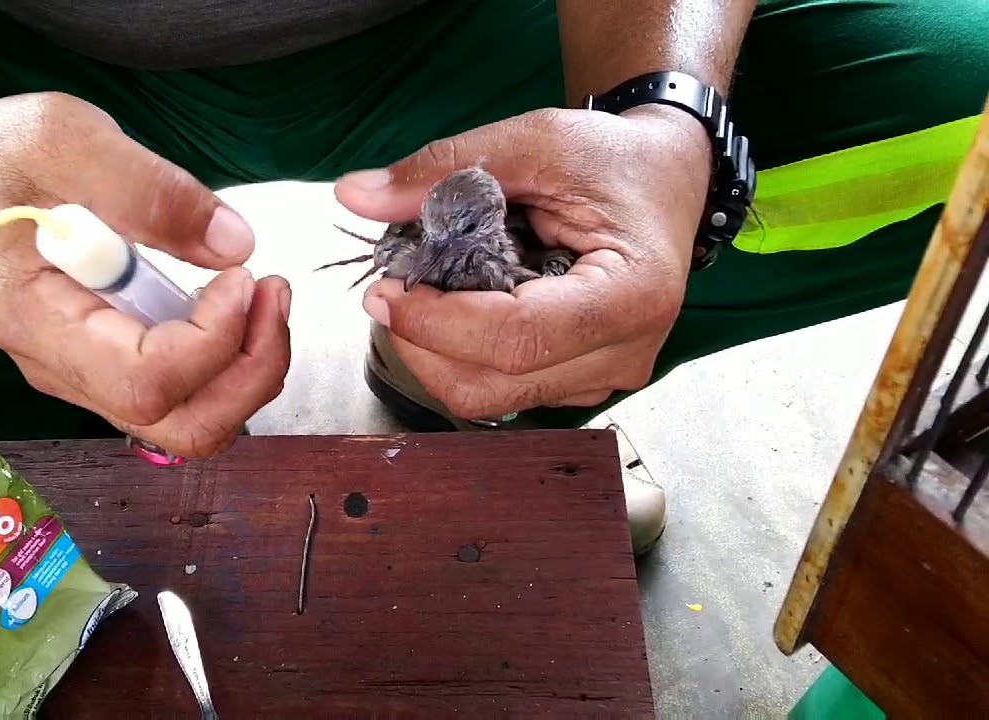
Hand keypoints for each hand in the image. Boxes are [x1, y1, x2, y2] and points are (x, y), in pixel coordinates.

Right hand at [0, 92, 291, 456]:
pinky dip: (228, 361)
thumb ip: (151, 190)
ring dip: (246, 372)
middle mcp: (62, 370)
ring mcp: (87, 375)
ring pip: (188, 422)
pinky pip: (182, 394)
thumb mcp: (67, 138)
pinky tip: (235, 302)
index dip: (211, 342)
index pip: (144, 381)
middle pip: (178, 427)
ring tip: (263, 296)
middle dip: (248, 374)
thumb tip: (235, 244)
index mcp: (36, 322)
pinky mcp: (110, 362)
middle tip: (272, 294)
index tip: (239, 276)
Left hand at [332, 105, 712, 418]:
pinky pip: (505, 391)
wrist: (663, 179)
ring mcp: (605, 376)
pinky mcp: (581, 381)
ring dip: (437, 354)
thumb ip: (447, 168)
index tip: (384, 290)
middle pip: (496, 385)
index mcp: (633, 294)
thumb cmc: (613, 159)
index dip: (437, 323)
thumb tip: (355, 195)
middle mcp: (627, 352)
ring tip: (423, 296)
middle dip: (424, 344)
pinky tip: (457, 311)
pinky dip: (462, 357)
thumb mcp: (536, 140)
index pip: (517, 338)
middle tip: (388, 292)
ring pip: (493, 398)